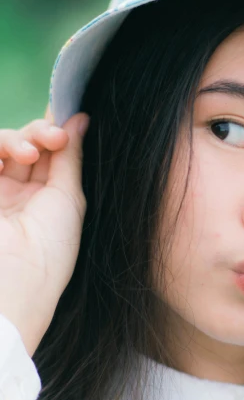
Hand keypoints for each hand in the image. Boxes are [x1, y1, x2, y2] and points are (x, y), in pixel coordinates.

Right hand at [0, 111, 89, 355]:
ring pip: (3, 143)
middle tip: (55, 139)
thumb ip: (70, 156)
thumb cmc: (49, 249)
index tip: (71, 117)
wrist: (11, 282)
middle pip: (28, 142)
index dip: (57, 131)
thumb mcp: (68, 199)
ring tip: (31, 153)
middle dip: (42, 132)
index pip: (50, 153)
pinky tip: (9, 158)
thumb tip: (79, 118)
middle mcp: (18, 193)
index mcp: (47, 199)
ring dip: (19, 138)